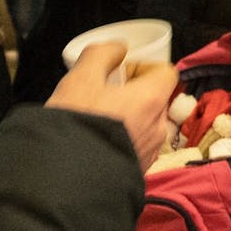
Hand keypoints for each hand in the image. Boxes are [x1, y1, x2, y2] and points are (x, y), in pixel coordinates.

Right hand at [48, 42, 176, 170]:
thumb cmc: (75, 125)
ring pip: (147, 124)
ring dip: (130, 117)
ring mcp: (150, 153)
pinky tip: (98, 142)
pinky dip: (125, 139)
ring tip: (99, 119)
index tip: (120, 72)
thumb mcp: (80, 79)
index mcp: (150, 100)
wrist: (64, 181)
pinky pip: (138, 147)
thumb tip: (117, 49)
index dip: (144, 67)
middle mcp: (158, 127)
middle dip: (135, 92)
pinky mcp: (138, 172)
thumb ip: (101, 55)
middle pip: (157, 98)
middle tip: (105, 94)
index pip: (166, 72)